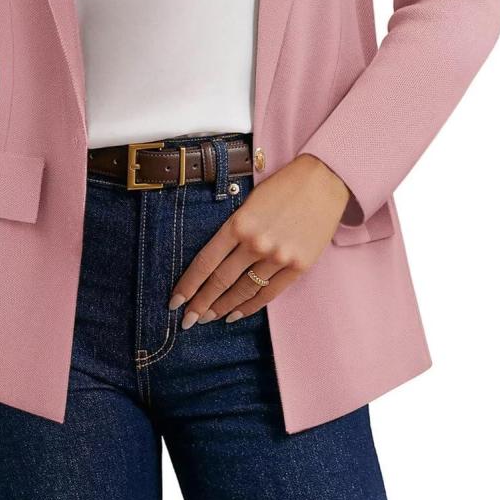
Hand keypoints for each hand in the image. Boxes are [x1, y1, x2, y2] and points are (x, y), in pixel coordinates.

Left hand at [167, 153, 350, 325]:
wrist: (324, 180)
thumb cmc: (284, 186)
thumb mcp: (250, 201)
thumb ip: (234, 230)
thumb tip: (215, 260)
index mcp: (238, 223)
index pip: (205, 262)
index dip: (188, 285)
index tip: (175, 301)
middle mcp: (256, 243)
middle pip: (220, 281)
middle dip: (200, 304)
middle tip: (187, 320)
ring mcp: (278, 256)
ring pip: (243, 290)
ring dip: (223, 308)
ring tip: (208, 318)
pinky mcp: (299, 266)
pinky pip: (269, 293)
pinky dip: (250, 307)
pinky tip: (235, 315)